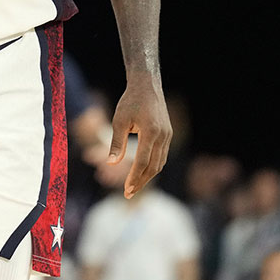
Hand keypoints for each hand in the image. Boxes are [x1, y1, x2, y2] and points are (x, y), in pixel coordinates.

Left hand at [107, 77, 171, 198]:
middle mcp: (163, 136)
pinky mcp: (168, 134)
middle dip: (141, 182)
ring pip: (160, 163)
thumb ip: (117, 143)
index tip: (126, 190)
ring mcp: (168, 136)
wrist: (147, 85)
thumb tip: (111, 164)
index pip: (143, 162)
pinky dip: (153, 166)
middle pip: (154, 167)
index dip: (134, 178)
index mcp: (151, 132)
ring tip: (134, 186)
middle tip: (128, 193)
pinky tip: (142, 172)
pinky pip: (162, 155)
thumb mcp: (119, 121)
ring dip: (147, 176)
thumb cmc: (130, 101)